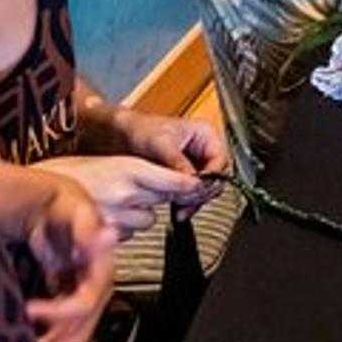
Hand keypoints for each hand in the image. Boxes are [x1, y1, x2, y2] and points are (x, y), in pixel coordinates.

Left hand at [17, 171, 117, 341]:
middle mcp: (95, 283)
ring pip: (74, 332)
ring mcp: (82, 293)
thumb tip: (106, 235)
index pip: (85, 301)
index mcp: (100, 265)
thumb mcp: (73, 209)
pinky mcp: (68, 299)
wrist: (51, 205)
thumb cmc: (60, 204)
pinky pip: (63, 327)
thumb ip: (87, 227)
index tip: (30, 310)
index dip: (60, 312)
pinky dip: (49, 338)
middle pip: (82, 325)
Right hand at [38, 154, 213, 239]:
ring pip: (147, 221)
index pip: (176, 180)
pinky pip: (127, 236)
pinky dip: (120, 230)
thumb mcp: (105, 164)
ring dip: (138, 216)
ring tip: (114, 206)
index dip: (192, 186)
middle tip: (137, 192)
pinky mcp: (106, 238)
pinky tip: (103, 219)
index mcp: (130, 167)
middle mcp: (127, 192)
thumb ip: (137, 175)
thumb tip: (168, 183)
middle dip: (157, 197)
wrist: (33, 196)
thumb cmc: (65, 175)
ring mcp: (117, 217)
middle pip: (164, 200)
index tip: (203, 187)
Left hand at [112, 111, 229, 218]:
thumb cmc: (141, 130)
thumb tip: (193, 181)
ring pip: (204, 188)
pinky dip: (186, 203)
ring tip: (180, 210)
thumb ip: (178, 163)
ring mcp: (195, 165)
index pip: (219, 160)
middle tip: (186, 203)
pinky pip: (192, 193)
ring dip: (194, 201)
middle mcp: (204, 150)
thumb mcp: (161, 144)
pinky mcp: (184, 177)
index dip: (211, 177)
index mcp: (206, 135)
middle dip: (201, 193)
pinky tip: (177, 210)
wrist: (121, 137)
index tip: (197, 189)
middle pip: (215, 177)